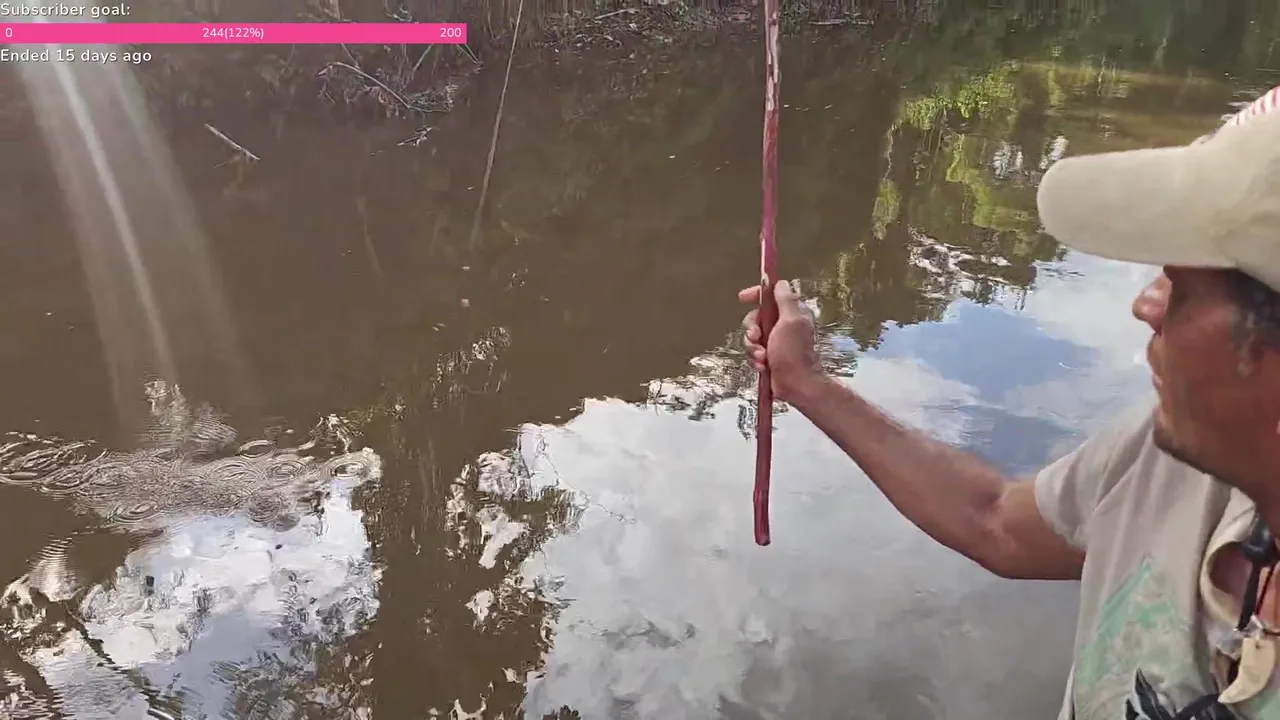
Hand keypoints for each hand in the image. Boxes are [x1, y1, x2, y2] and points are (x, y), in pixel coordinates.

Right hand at [739, 279, 824, 402]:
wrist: (796, 385)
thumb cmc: (794, 352)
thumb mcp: (791, 321)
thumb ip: (786, 300)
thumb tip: (781, 283)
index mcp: (792, 313)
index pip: (771, 295)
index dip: (756, 294)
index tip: (743, 298)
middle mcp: (783, 324)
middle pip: (756, 316)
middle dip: (752, 328)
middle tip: (757, 337)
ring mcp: (775, 341)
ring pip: (752, 336)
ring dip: (753, 347)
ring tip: (762, 357)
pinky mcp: (768, 355)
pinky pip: (753, 351)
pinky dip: (755, 359)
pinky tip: (763, 366)